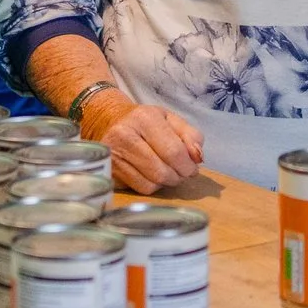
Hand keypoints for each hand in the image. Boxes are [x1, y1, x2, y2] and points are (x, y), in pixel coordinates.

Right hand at [81, 92, 203, 192]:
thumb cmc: (146, 122)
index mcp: (145, 118)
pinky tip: (153, 176)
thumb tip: (198, 157)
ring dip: (167, 183)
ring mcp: (114, 155)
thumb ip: (191, 136)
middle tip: (182, 172)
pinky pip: (141, 189)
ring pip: (151, 183)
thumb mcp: (171, 120)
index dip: (188, 165)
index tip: (192, 168)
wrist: (111, 122)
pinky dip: (153, 186)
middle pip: (162, 171)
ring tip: (169, 173)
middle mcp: (125, 135)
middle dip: (179, 176)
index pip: (174, 151)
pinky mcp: (110, 171)